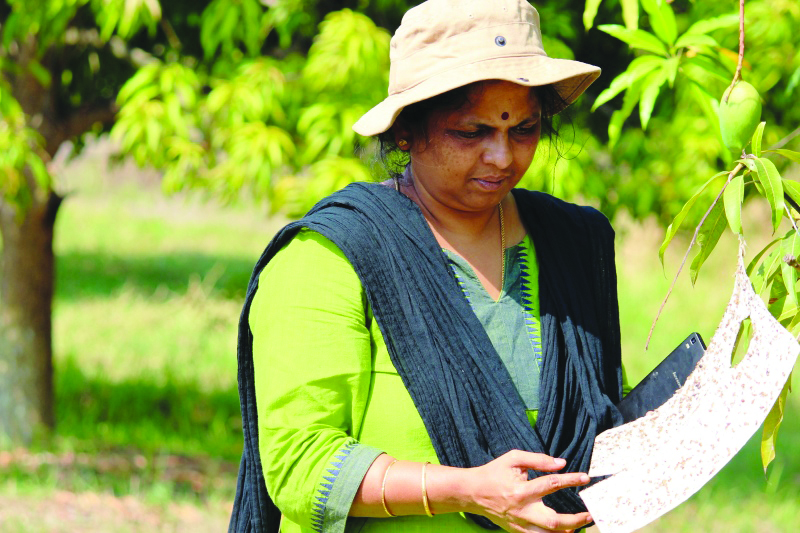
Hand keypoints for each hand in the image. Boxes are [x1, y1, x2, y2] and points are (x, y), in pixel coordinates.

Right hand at [465, 450, 591, 532]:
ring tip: (581, 523)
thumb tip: (561, 463)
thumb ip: (538, 459)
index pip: (551, 485)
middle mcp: (522, 511)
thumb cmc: (494, 472)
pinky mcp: (517, 531)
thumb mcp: (513, 459)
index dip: (570, 480)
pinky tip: (565, 530)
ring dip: (568, 531)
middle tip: (590, 514)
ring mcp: (520, 524)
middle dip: (576, 519)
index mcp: (520, 491)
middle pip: (554, 521)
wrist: (473, 492)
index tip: (585, 477)